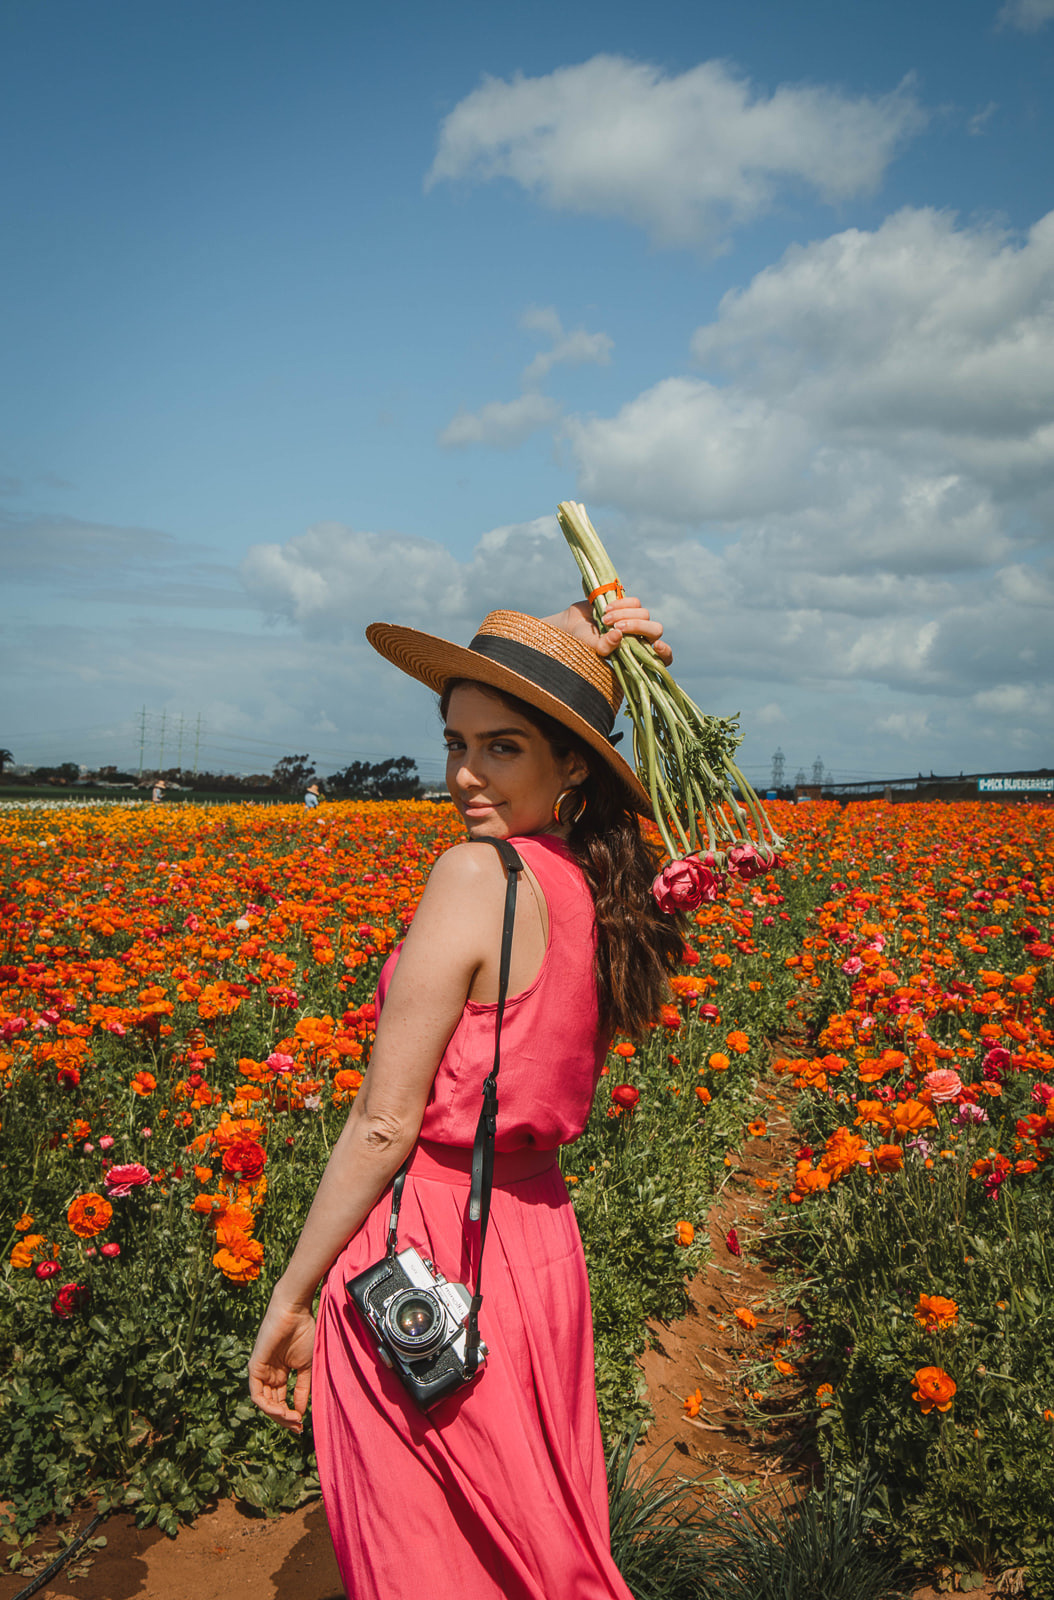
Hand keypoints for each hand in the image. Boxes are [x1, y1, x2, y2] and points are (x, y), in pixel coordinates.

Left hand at [248, 1292, 315, 1432]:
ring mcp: (260, 1371)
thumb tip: (301, 1413)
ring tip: (292, 1420)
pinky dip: (268, 1406)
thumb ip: (302, 1389)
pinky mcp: (254, 1367)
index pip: (280, 1401)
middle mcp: (268, 1374)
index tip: (302, 1426)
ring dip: (277, 1415)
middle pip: (272, 1404)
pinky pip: (257, 1394)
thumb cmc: (304, 1332)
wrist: (295, 1311)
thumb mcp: (307, 1366)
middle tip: (297, 1427)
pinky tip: (282, 1410)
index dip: (290, 1415)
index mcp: (280, 1373)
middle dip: (284, 1419)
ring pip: (264, 1403)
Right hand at [546, 599, 672, 665]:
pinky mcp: (630, 607)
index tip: (656, 645)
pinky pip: (636, 602)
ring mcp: (637, 622)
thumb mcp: (592, 648)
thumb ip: (606, 647)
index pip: (663, 659)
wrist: (573, 625)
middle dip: (637, 626)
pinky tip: (607, 609)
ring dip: (624, 615)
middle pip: (656, 630)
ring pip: (645, 614)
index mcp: (637, 656)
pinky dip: (622, 604)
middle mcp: (641, 639)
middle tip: (616, 627)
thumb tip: (619, 636)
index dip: (665, 653)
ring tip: (604, 619)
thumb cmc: (583, 643)